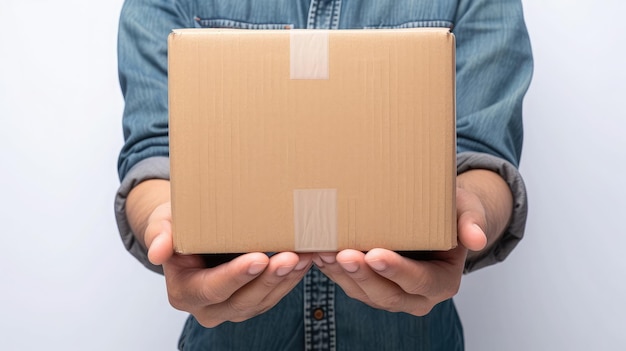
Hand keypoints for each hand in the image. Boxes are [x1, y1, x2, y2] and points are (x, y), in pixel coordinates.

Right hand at [143, 202, 312, 327]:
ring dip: (286, 280)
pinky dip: (290, 278)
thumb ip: (160, 234)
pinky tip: (304, 260)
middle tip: (290, 258)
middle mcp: (208, 308)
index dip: (235, 276)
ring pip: (263, 301)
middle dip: (268, 280)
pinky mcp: (252, 301)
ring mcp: (232, 308)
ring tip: (304, 256)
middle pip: (242, 301)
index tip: (258, 259)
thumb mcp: (164, 222)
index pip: (212, 288)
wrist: (193, 231)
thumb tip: (157, 252)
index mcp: (184, 291)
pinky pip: (273, 295)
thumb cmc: (179, 224)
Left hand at [314, 169, 511, 315]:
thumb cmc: (451, 213)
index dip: (397, 271)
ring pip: (362, 292)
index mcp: (442, 282)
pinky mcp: (369, 286)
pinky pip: (349, 284)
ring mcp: (390, 294)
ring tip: (323, 250)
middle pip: (386, 294)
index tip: (375, 254)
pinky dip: (332, 269)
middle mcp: (416, 296)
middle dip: (361, 274)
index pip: (419, 282)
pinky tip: (317, 252)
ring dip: (341, 274)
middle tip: (342, 253)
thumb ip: (471, 222)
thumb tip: (478, 239)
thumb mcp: (467, 211)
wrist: (435, 219)